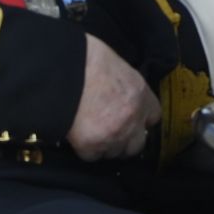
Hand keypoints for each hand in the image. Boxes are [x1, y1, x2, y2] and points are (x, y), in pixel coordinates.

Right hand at [66, 35, 162, 161]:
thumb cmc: (84, 58)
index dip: (141, 119)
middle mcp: (132, 118)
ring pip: (114, 152)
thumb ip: (122, 86)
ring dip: (105, 146)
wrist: (61, 69)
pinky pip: (91, 156)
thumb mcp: (113, 64)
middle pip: (137, 144)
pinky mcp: (92, 145)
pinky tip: (76, 135)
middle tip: (108, 130)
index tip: (131, 119)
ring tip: (89, 132)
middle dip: (124, 140)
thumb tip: (117, 94)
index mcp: (140, 94)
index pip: (153, 117)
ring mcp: (114, 134)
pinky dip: (84, 149)